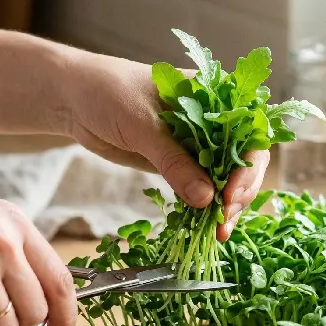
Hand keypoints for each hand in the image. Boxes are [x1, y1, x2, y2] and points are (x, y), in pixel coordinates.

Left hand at [55, 51, 267, 239]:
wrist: (75, 99)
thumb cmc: (110, 93)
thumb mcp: (143, 125)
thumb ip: (174, 161)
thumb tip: (206, 198)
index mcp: (215, 96)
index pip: (249, 132)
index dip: (249, 165)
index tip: (231, 192)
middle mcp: (214, 120)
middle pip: (245, 160)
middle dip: (240, 192)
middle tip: (224, 219)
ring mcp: (199, 143)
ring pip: (227, 179)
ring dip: (226, 206)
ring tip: (218, 231)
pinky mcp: (181, 163)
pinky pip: (203, 188)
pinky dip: (207, 208)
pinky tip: (206, 227)